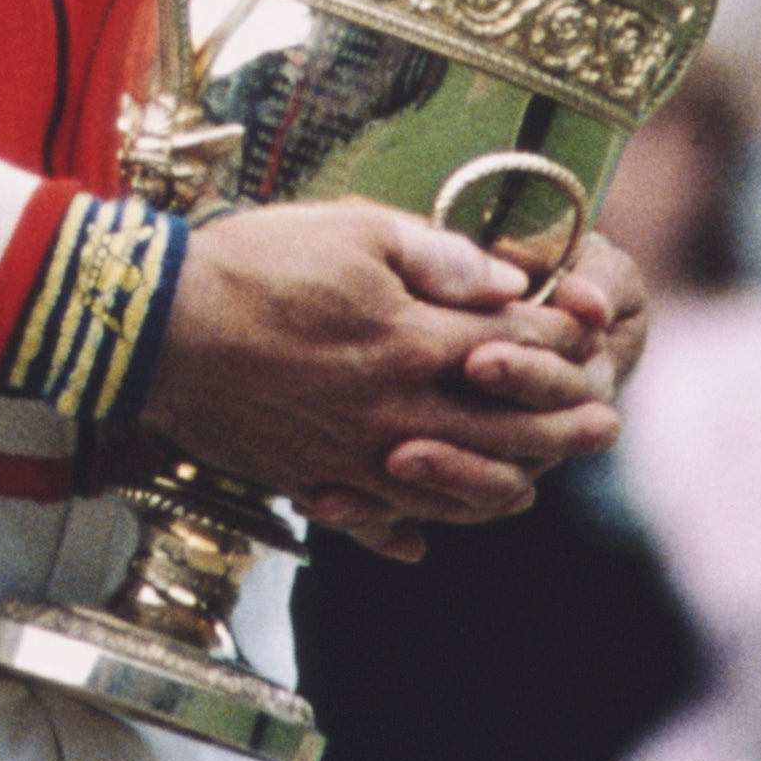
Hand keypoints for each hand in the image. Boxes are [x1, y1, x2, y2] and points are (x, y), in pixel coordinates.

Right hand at [135, 201, 620, 547]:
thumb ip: (437, 256)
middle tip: (604, 428)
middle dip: (560, 425)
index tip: (592, 335)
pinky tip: (424, 532)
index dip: (560, 340)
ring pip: (451, 488)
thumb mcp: (352, 229)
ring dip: (501, 485)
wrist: (156, 325)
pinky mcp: (313, 477)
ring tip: (534, 483)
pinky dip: (410, 527)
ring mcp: (356, 454)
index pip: (513, 347)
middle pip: (501, 429)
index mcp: (413, 341)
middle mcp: (396, 410)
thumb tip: (507, 282)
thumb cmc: (253, 263)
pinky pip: (377, 519)